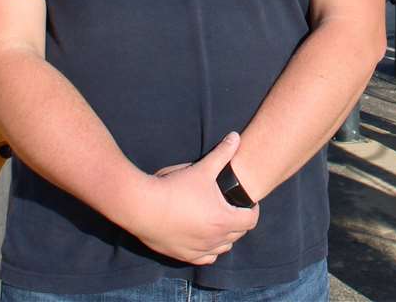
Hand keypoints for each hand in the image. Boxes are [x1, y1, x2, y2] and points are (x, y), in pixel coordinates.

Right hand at [120, 132, 259, 264]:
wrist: (143, 208)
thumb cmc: (174, 188)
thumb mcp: (202, 168)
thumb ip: (222, 153)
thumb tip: (236, 136)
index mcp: (223, 220)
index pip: (251, 220)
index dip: (252, 210)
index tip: (246, 201)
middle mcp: (214, 239)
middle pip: (239, 234)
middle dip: (239, 221)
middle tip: (232, 207)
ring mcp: (199, 250)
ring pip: (223, 248)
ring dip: (226, 236)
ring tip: (219, 220)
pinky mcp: (184, 255)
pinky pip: (206, 258)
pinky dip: (210, 249)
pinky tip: (204, 237)